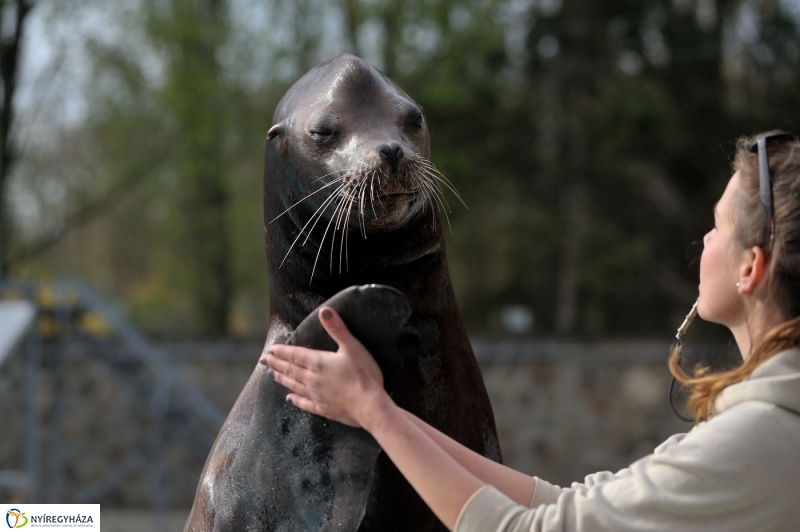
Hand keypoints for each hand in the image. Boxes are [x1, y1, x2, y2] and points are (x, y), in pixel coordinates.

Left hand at [262, 307, 391, 428]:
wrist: (369, 406)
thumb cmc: (363, 374)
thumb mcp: (352, 347)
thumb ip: (337, 329)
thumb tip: (324, 310)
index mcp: (318, 363)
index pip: (295, 355)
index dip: (282, 351)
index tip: (271, 350)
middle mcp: (312, 379)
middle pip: (291, 370)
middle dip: (277, 364)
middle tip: (265, 361)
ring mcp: (316, 395)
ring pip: (294, 385)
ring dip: (282, 379)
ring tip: (272, 375)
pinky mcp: (323, 409)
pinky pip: (304, 404)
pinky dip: (295, 400)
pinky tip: (289, 398)